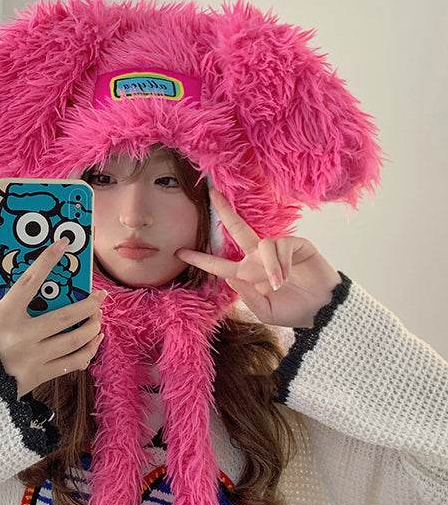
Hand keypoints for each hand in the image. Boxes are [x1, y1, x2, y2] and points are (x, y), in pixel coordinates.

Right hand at [0, 239, 105, 397]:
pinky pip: (73, 362)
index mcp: (4, 316)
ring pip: (75, 340)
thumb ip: (15, 306)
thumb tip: (45, 292)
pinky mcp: (39, 375)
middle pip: (65, 317)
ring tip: (97, 318)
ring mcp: (32, 358)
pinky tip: (93, 341)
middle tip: (100, 297)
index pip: (29, 282)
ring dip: (92, 327)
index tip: (62, 245)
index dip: (46, 262)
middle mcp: (20, 337)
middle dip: (88, 304)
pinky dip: (88, 351)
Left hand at [176, 189, 341, 327]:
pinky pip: (280, 246)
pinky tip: (286, 277)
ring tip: (278, 284)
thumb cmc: (295, 311)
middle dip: (225, 211)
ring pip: (262, 246)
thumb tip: (231, 277)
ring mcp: (279, 249)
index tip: (180, 252)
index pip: (221, 264)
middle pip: (238, 229)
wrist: (323, 311)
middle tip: (212, 193)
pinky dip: (280, 263)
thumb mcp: (266, 311)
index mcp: (249, 274)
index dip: (201, 259)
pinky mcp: (297, 244)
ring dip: (268, 267)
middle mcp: (260, 258)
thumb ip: (247, 296)